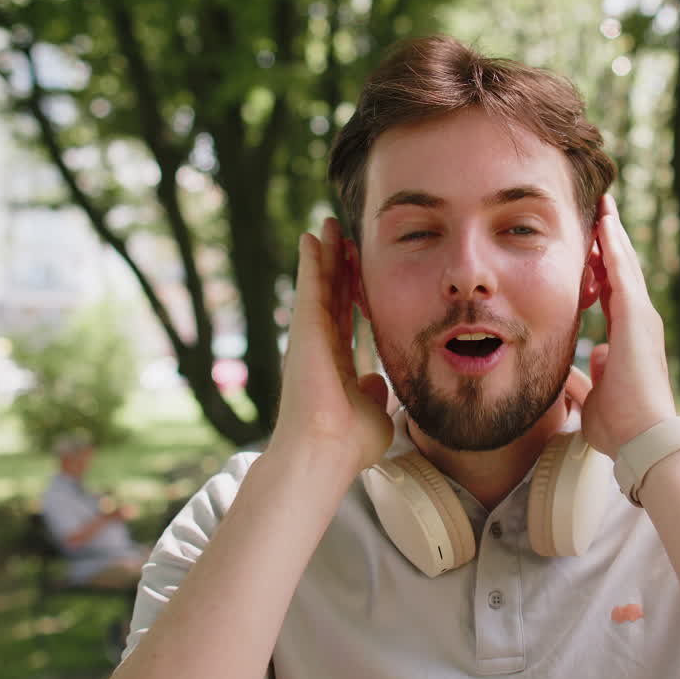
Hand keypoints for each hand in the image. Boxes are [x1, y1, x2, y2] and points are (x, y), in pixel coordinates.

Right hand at [272, 218, 393, 472]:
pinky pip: (310, 287)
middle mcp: (320, 347)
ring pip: (320, 285)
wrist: (325, 452)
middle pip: (331, 295)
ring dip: (325, 255)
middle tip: (341, 235)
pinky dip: (312, 261)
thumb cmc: (348, 445)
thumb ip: (374, 396)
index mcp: (336, 365)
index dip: (351, 292)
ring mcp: (310, 337)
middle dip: (337, 265)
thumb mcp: (374, 414)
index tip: (358, 270)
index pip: (345, 318)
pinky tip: (314, 237)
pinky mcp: (304, 330)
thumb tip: (375, 384)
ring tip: (329, 226)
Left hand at [580, 195, 677, 457]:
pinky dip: (614, 247)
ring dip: (613, 236)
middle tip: (601, 212)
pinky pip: (624, 273)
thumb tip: (583, 369)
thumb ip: (588, 380)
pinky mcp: (638, 318)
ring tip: (603, 207)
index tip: (592, 248)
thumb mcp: (593, 397)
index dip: (602, 269)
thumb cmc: (620, 426)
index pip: (612, 294)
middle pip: (621, 273)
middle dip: (610, 243)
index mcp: (627, 339)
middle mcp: (638, 323)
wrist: (641, 437)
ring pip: (624, 266)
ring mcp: (641, 318)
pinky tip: (606, 224)